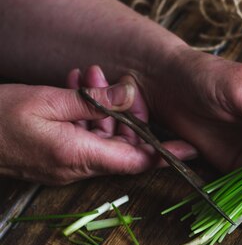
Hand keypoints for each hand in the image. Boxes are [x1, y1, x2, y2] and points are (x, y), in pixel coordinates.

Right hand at [0, 72, 195, 184]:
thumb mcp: (48, 100)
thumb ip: (93, 100)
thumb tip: (131, 95)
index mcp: (78, 157)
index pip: (136, 160)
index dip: (165, 154)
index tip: (190, 146)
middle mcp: (76, 168)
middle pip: (121, 145)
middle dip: (124, 112)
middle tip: (112, 80)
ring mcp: (65, 166)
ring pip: (101, 138)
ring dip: (101, 109)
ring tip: (86, 76)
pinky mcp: (55, 159)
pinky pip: (82, 139)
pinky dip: (84, 117)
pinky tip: (75, 89)